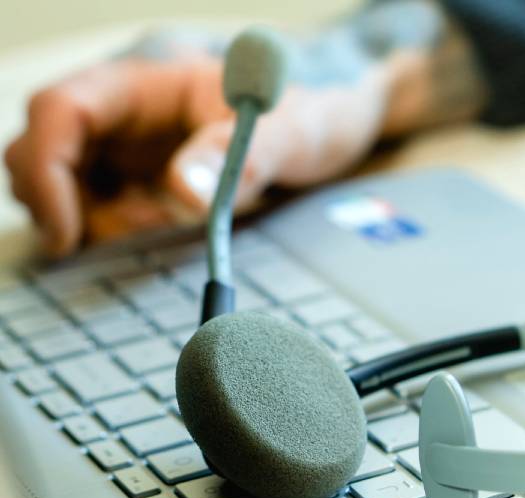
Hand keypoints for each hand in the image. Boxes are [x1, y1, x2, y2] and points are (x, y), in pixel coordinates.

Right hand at [4, 3, 484, 257]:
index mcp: (148, 84)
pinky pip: (98, 208)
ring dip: (96, 222)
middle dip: (63, 204)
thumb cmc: (311, 115)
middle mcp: (126, 113)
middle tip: (124, 238)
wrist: (330, 129)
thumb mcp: (290, 132)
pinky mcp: (140, 177)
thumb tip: (184, 192)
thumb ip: (242, 155)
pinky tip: (164, 230)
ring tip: (165, 227)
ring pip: (65, 187)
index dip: (46, 168)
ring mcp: (129, 146)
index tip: (69, 231)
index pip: (61, 109)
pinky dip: (115, 231)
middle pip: (44, 151)